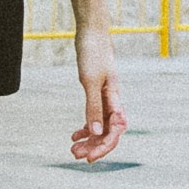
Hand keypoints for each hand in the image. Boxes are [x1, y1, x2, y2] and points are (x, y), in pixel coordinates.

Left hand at [71, 26, 125, 163]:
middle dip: (94, 146)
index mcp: (115, 99)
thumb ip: (94, 107)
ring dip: (89, 139)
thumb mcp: (90, 81)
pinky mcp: (97, 91)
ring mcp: (105, 96)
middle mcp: (113, 100)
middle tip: (76, 155)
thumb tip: (96, 132)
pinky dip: (86, 127)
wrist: (91, 31)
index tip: (89, 157)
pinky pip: (95, 116)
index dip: (104, 146)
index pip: (115, 131)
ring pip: (101, 126)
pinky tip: (75, 134)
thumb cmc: (93, 53)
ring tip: (74, 149)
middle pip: (108, 132)